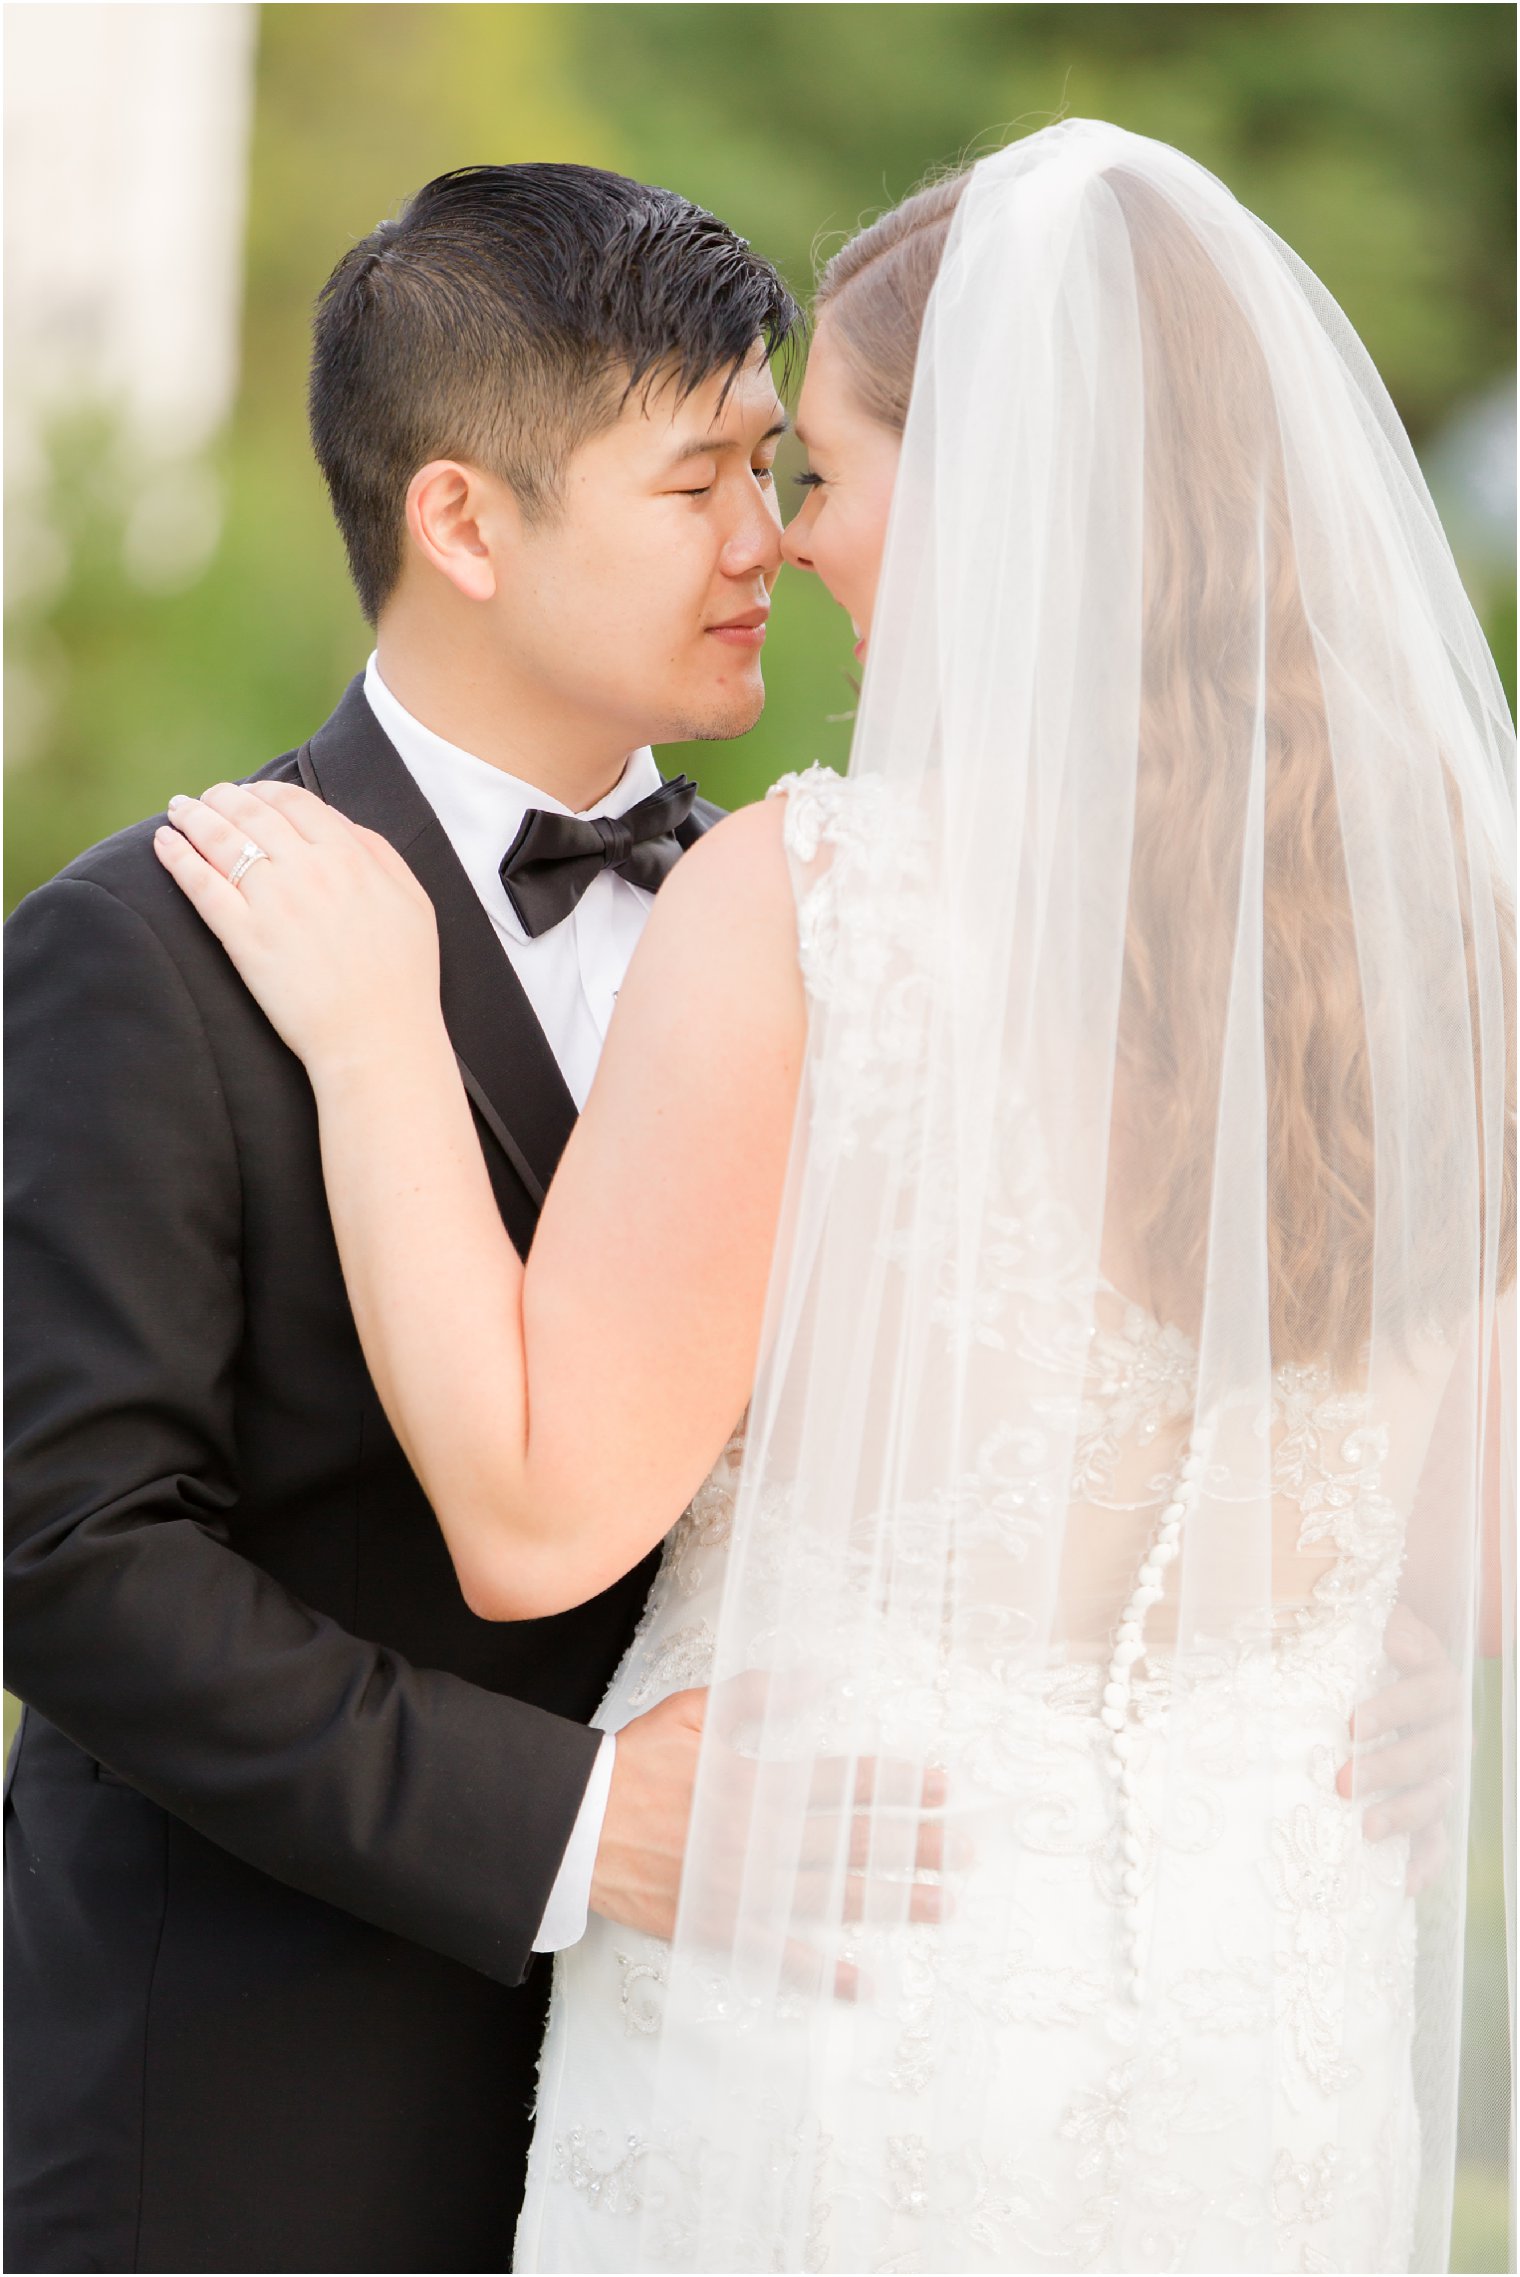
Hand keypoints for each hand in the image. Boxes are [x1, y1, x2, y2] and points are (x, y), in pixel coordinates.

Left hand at [154, 779, 439, 1071]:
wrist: (377, 1037)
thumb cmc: (403, 977)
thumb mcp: (413, 902)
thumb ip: (379, 853)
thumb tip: (342, 823)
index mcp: (350, 856)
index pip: (297, 802)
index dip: (268, 791)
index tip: (253, 793)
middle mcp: (308, 869)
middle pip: (252, 813)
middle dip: (224, 797)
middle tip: (208, 796)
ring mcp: (272, 902)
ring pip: (221, 840)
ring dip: (194, 816)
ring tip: (178, 809)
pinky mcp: (243, 937)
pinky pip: (201, 885)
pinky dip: (178, 858)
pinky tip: (164, 843)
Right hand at [589, 1686, 954, 1994]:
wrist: (575, 1828)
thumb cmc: (634, 1765)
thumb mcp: (694, 1712)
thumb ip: (757, 1694)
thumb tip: (819, 1676)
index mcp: (759, 1782)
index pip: (846, 1782)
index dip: (898, 1784)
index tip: (942, 1785)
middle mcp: (761, 1838)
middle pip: (856, 1842)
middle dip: (917, 1844)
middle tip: (968, 1850)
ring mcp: (744, 1889)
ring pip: (833, 1896)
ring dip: (894, 1900)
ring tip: (944, 1903)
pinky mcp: (720, 1928)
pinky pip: (779, 1954)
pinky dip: (821, 1971)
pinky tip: (863, 1981)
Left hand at [1340, 1604, 1463, 1894]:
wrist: (1396, 1662)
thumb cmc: (1380, 1644)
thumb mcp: (1389, 1625)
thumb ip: (1395, 1632)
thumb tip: (1397, 1642)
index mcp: (1440, 1687)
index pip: (1421, 1699)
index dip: (1390, 1711)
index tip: (1352, 1723)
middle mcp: (1449, 1733)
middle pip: (1426, 1755)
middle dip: (1385, 1769)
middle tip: (1341, 1782)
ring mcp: (1444, 1774)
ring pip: (1433, 1799)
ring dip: (1402, 1816)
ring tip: (1367, 1830)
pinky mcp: (1433, 1806)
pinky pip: (1437, 1840)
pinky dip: (1425, 1863)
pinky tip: (1404, 1885)